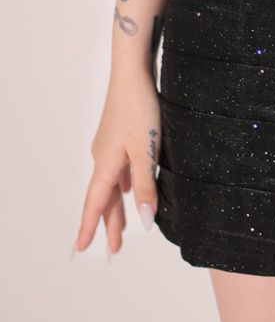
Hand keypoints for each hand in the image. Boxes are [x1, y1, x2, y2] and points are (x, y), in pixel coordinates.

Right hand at [72, 71, 160, 257]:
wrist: (132, 73)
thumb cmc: (139, 108)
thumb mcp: (146, 150)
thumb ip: (145, 186)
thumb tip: (144, 221)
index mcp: (107, 164)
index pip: (96, 204)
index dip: (90, 227)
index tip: (81, 248)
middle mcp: (103, 157)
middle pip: (104, 197)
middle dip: (109, 223)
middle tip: (114, 248)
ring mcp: (110, 145)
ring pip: (112, 183)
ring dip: (117, 204)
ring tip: (123, 225)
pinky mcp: (120, 134)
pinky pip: (119, 168)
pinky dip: (123, 183)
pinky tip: (129, 187)